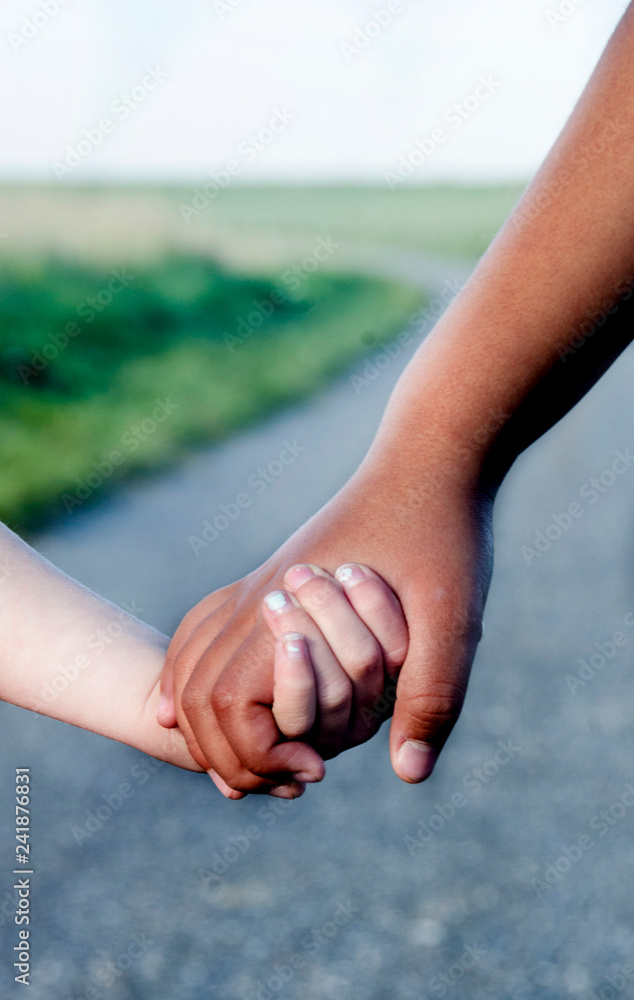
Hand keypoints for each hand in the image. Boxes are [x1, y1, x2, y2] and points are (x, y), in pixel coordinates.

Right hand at [159, 457, 492, 795]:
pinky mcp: (272, 571)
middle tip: (277, 782)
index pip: (226, 707)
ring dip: (203, 719)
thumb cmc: (442, 533)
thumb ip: (431, 695)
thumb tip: (407, 773)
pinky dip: (194, 668)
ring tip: (245, 760)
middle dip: (224, 752)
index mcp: (287, 610)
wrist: (430, 459)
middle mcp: (257, 597)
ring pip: (190, 659)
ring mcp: (259, 580)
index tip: (313, 772)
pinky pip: (206, 624)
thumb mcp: (453, 618)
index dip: (258, 756)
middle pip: (193, 692)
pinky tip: (212, 692)